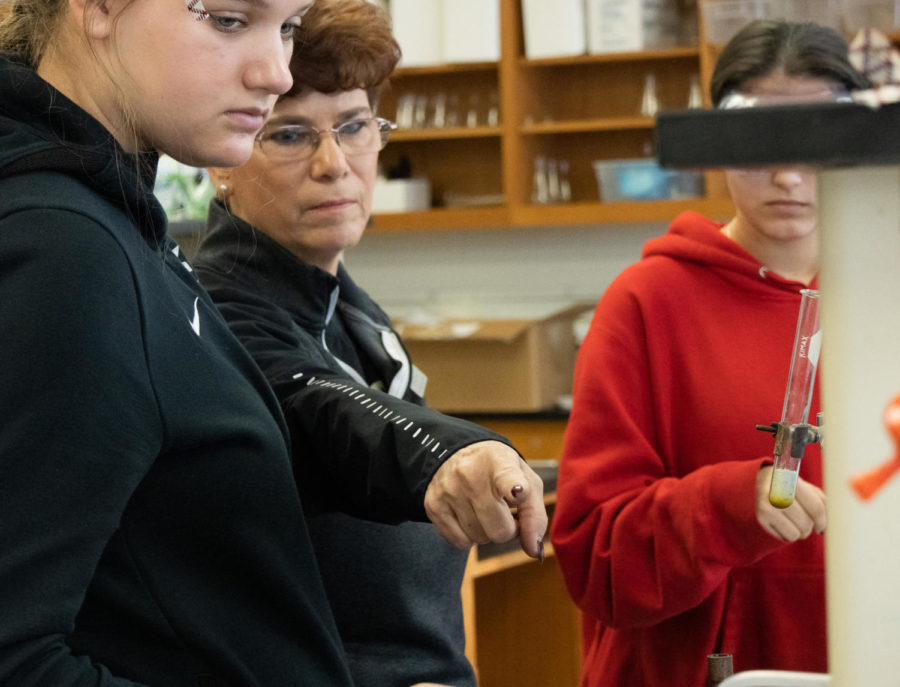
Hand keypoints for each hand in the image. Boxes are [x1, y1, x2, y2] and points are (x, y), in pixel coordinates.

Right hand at [424, 441, 546, 558]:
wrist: (456, 454)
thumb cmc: (499, 473)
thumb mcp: (526, 480)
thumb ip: (535, 515)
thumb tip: (533, 550)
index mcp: (499, 461)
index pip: (508, 479)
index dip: (515, 489)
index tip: (518, 491)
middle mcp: (471, 474)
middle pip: (500, 530)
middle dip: (508, 529)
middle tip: (505, 513)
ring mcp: (449, 490)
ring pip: (480, 538)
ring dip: (487, 531)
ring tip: (484, 509)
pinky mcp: (433, 505)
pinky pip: (461, 542)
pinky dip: (469, 537)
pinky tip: (469, 515)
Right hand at [756, 465, 826, 541]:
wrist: (750, 483)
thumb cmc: (785, 486)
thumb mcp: (802, 486)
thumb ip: (818, 501)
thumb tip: (822, 526)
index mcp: (791, 478)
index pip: (815, 507)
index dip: (822, 520)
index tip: (821, 526)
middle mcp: (777, 491)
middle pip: (806, 523)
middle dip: (808, 527)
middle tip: (802, 521)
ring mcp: (766, 505)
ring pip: (796, 533)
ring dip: (798, 532)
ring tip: (790, 521)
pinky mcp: (760, 517)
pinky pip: (785, 537)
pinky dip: (786, 534)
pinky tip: (779, 523)